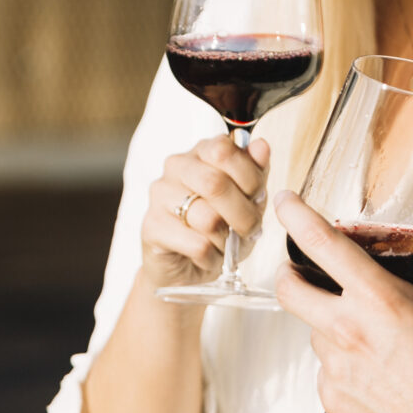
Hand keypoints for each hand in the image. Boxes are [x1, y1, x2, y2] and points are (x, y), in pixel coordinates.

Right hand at [140, 133, 271, 288]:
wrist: (186, 265)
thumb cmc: (219, 228)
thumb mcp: (247, 201)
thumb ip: (255, 173)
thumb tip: (261, 146)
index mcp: (201, 152)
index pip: (224, 150)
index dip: (249, 178)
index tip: (257, 198)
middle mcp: (177, 167)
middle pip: (216, 184)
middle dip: (243, 215)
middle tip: (250, 230)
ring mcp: (160, 194)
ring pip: (208, 219)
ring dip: (226, 240)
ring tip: (224, 244)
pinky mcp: (151, 226)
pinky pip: (197, 244)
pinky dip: (211, 257)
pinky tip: (207, 256)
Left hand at [271, 191, 412, 412]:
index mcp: (380, 302)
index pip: (322, 245)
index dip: (296, 217)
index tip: (284, 203)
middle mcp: (349, 334)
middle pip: (289, 289)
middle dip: (290, 273)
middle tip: (307, 273)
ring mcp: (337, 372)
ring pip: (314, 333)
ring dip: (331, 325)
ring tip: (371, 336)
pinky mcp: (334, 403)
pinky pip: (326, 371)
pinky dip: (343, 364)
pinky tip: (376, 372)